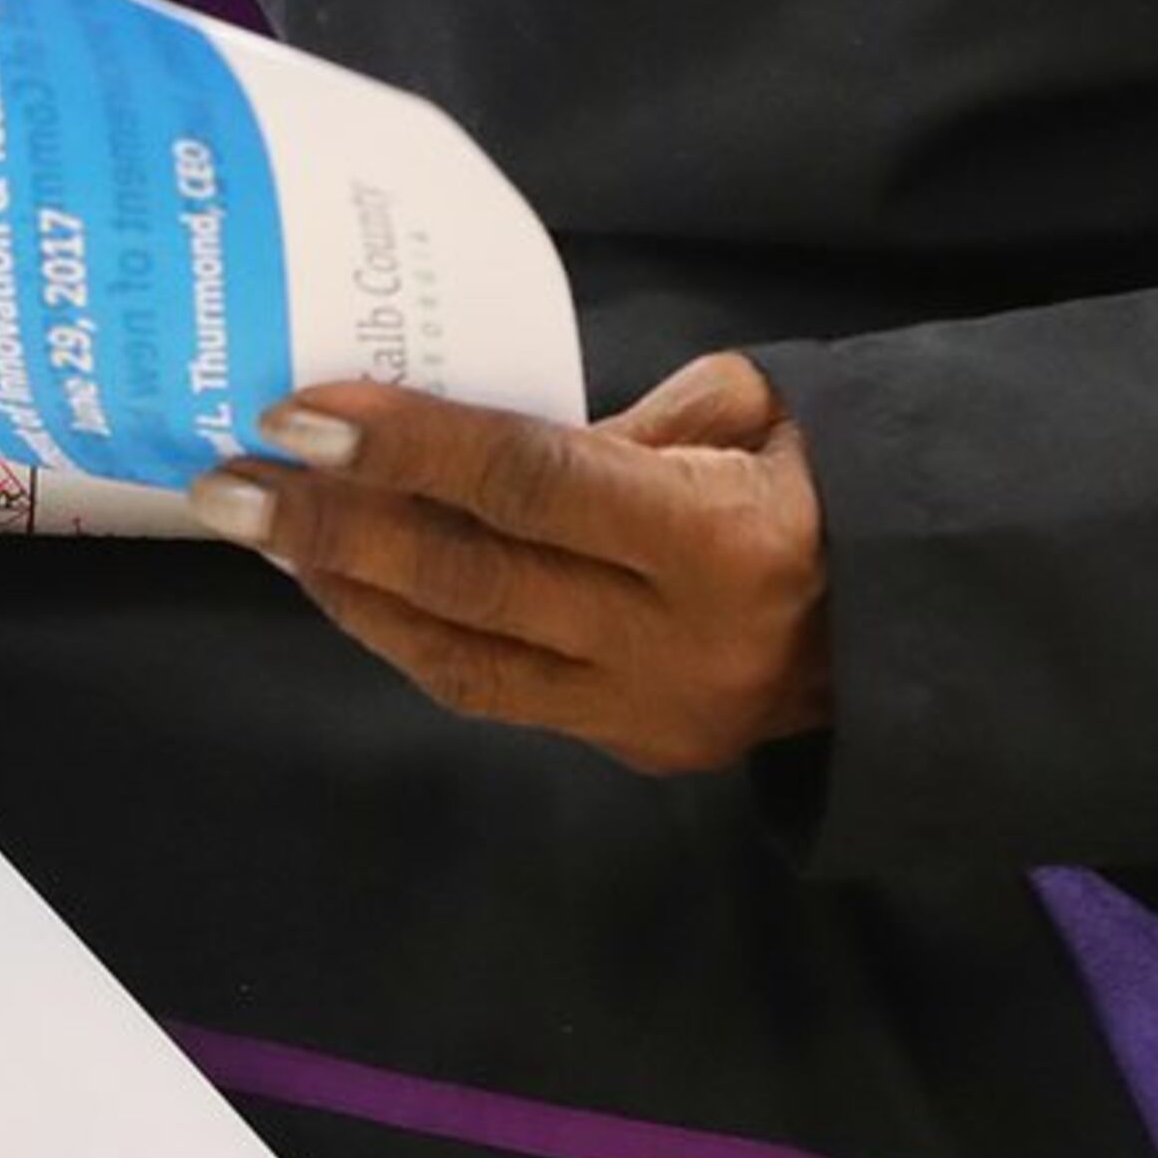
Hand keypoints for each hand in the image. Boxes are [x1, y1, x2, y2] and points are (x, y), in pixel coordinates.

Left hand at [189, 353, 830, 770]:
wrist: (929, 619)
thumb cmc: (836, 479)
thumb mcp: (760, 409)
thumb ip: (626, 421)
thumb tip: (485, 442)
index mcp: (720, 540)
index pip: (529, 484)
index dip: (408, 447)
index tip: (299, 413)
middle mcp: (677, 643)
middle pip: (472, 582)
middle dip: (336, 528)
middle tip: (228, 482)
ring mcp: (650, 712)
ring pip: (463, 658)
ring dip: (349, 592)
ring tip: (265, 533)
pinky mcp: (634, 748)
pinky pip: (495, 691)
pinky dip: (409, 637)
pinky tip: (347, 587)